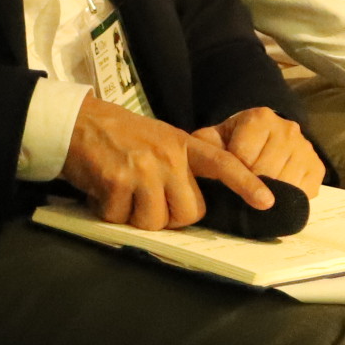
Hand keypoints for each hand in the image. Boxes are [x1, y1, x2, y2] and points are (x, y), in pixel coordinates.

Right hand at [63, 91, 271, 231]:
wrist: (76, 122)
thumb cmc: (120, 136)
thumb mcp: (160, 141)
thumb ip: (181, 167)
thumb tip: (194, 207)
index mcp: (183, 145)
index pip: (223, 164)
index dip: (246, 183)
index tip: (267, 201)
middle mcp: (168, 156)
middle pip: (188, 213)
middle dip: (169, 217)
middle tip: (147, 201)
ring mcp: (142, 168)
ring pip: (155, 222)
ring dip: (135, 217)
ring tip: (123, 194)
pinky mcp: (116, 181)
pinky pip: (121, 219)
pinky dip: (108, 212)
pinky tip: (103, 192)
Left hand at [205, 105, 324, 197]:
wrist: (265, 138)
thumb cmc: (235, 142)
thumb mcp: (214, 139)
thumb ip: (204, 146)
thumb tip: (203, 162)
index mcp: (259, 118)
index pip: (243, 157)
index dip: (233, 172)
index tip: (228, 175)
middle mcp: (287, 128)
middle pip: (265, 171)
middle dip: (250, 185)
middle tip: (242, 189)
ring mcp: (305, 148)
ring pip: (284, 183)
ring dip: (270, 193)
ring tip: (259, 192)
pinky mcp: (317, 167)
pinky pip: (302, 192)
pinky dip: (288, 198)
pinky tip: (277, 193)